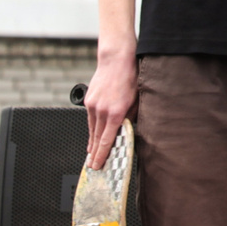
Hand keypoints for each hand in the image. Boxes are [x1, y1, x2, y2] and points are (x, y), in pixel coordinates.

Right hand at [83, 50, 137, 167]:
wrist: (115, 59)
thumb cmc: (130, 76)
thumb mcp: (137, 100)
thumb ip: (132, 117)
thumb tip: (128, 129)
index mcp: (116, 113)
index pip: (107, 140)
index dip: (101, 155)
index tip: (97, 165)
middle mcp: (102, 111)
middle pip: (97, 138)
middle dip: (94, 154)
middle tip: (92, 167)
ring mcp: (93, 106)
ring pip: (92, 130)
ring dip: (92, 143)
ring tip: (91, 155)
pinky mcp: (89, 100)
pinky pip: (90, 120)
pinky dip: (91, 129)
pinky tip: (92, 136)